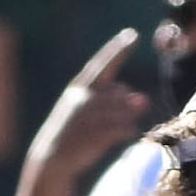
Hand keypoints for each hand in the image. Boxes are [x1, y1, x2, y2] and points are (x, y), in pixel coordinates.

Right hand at [28, 27, 158, 178]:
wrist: (52, 161)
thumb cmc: (72, 135)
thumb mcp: (87, 112)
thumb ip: (114, 103)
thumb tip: (143, 99)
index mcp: (79, 89)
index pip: (102, 64)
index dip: (118, 49)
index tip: (132, 34)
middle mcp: (84, 99)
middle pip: (120, 92)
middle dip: (126, 103)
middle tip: (124, 113)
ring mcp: (90, 117)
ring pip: (125, 111)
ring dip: (127, 118)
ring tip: (117, 127)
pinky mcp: (96, 135)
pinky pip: (125, 128)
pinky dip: (128, 130)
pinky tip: (125, 134)